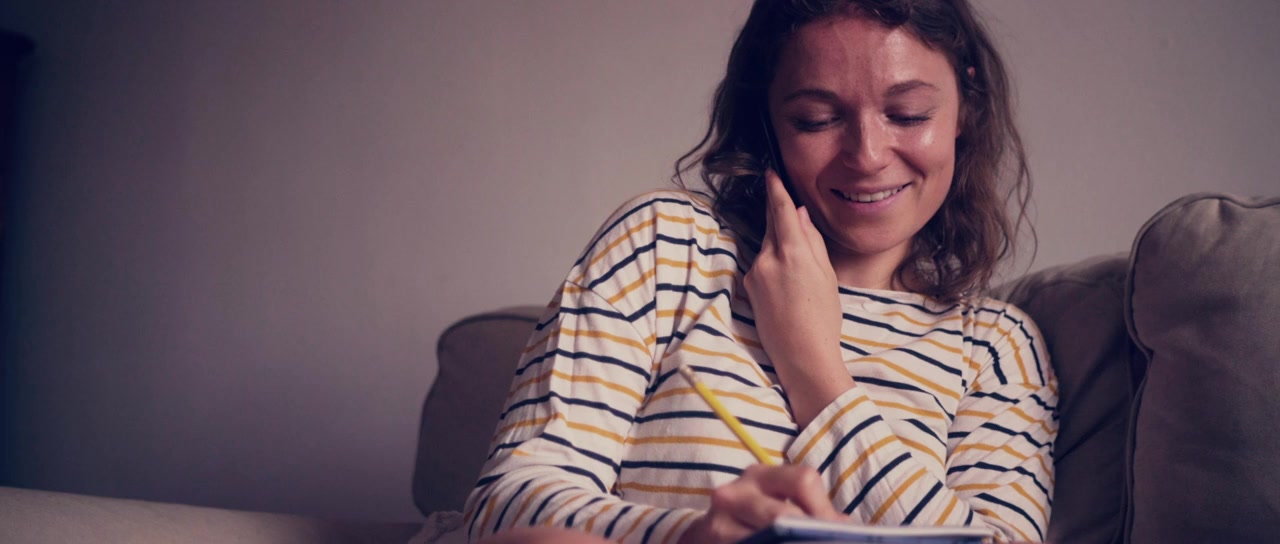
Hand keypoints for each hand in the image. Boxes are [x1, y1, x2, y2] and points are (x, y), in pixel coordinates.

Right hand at [678, 464, 840, 543]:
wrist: (705, 536)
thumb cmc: (753, 519)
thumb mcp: (777, 504)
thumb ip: (811, 511)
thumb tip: (848, 527)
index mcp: (762, 475)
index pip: (803, 480)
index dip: (824, 509)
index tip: (837, 532)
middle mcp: (737, 491)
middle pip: (783, 514)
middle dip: (809, 534)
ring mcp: (719, 520)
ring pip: (765, 537)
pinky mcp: (713, 539)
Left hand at [743, 170, 851, 426]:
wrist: (801, 355)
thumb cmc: (822, 317)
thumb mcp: (827, 274)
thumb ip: (812, 240)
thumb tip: (800, 214)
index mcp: (793, 252)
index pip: (780, 210)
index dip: (775, 189)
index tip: (770, 172)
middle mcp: (768, 258)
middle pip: (773, 227)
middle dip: (781, 220)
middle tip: (795, 221)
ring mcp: (755, 273)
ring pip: (768, 248)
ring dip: (780, 249)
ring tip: (801, 275)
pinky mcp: (749, 286)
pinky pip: (762, 266)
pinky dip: (774, 267)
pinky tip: (789, 287)